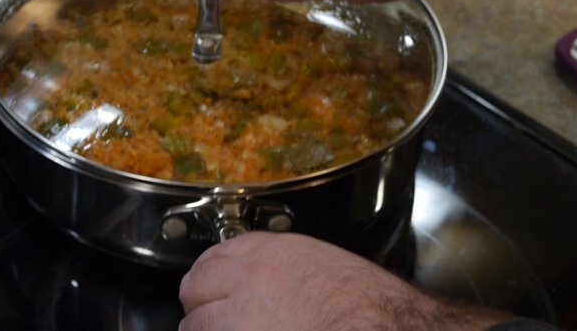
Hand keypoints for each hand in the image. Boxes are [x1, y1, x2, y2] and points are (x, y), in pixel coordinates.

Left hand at [178, 232, 508, 330]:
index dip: (214, 277)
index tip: (216, 287)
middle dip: (201, 303)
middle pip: (195, 286)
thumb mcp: (327, 267)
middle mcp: (246, 280)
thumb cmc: (371, 308)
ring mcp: (237, 319)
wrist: (382, 328)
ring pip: (194, 325)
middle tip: (212, 316)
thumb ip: (288, 270)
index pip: (216, 256)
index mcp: (270, 253)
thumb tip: (275, 286)